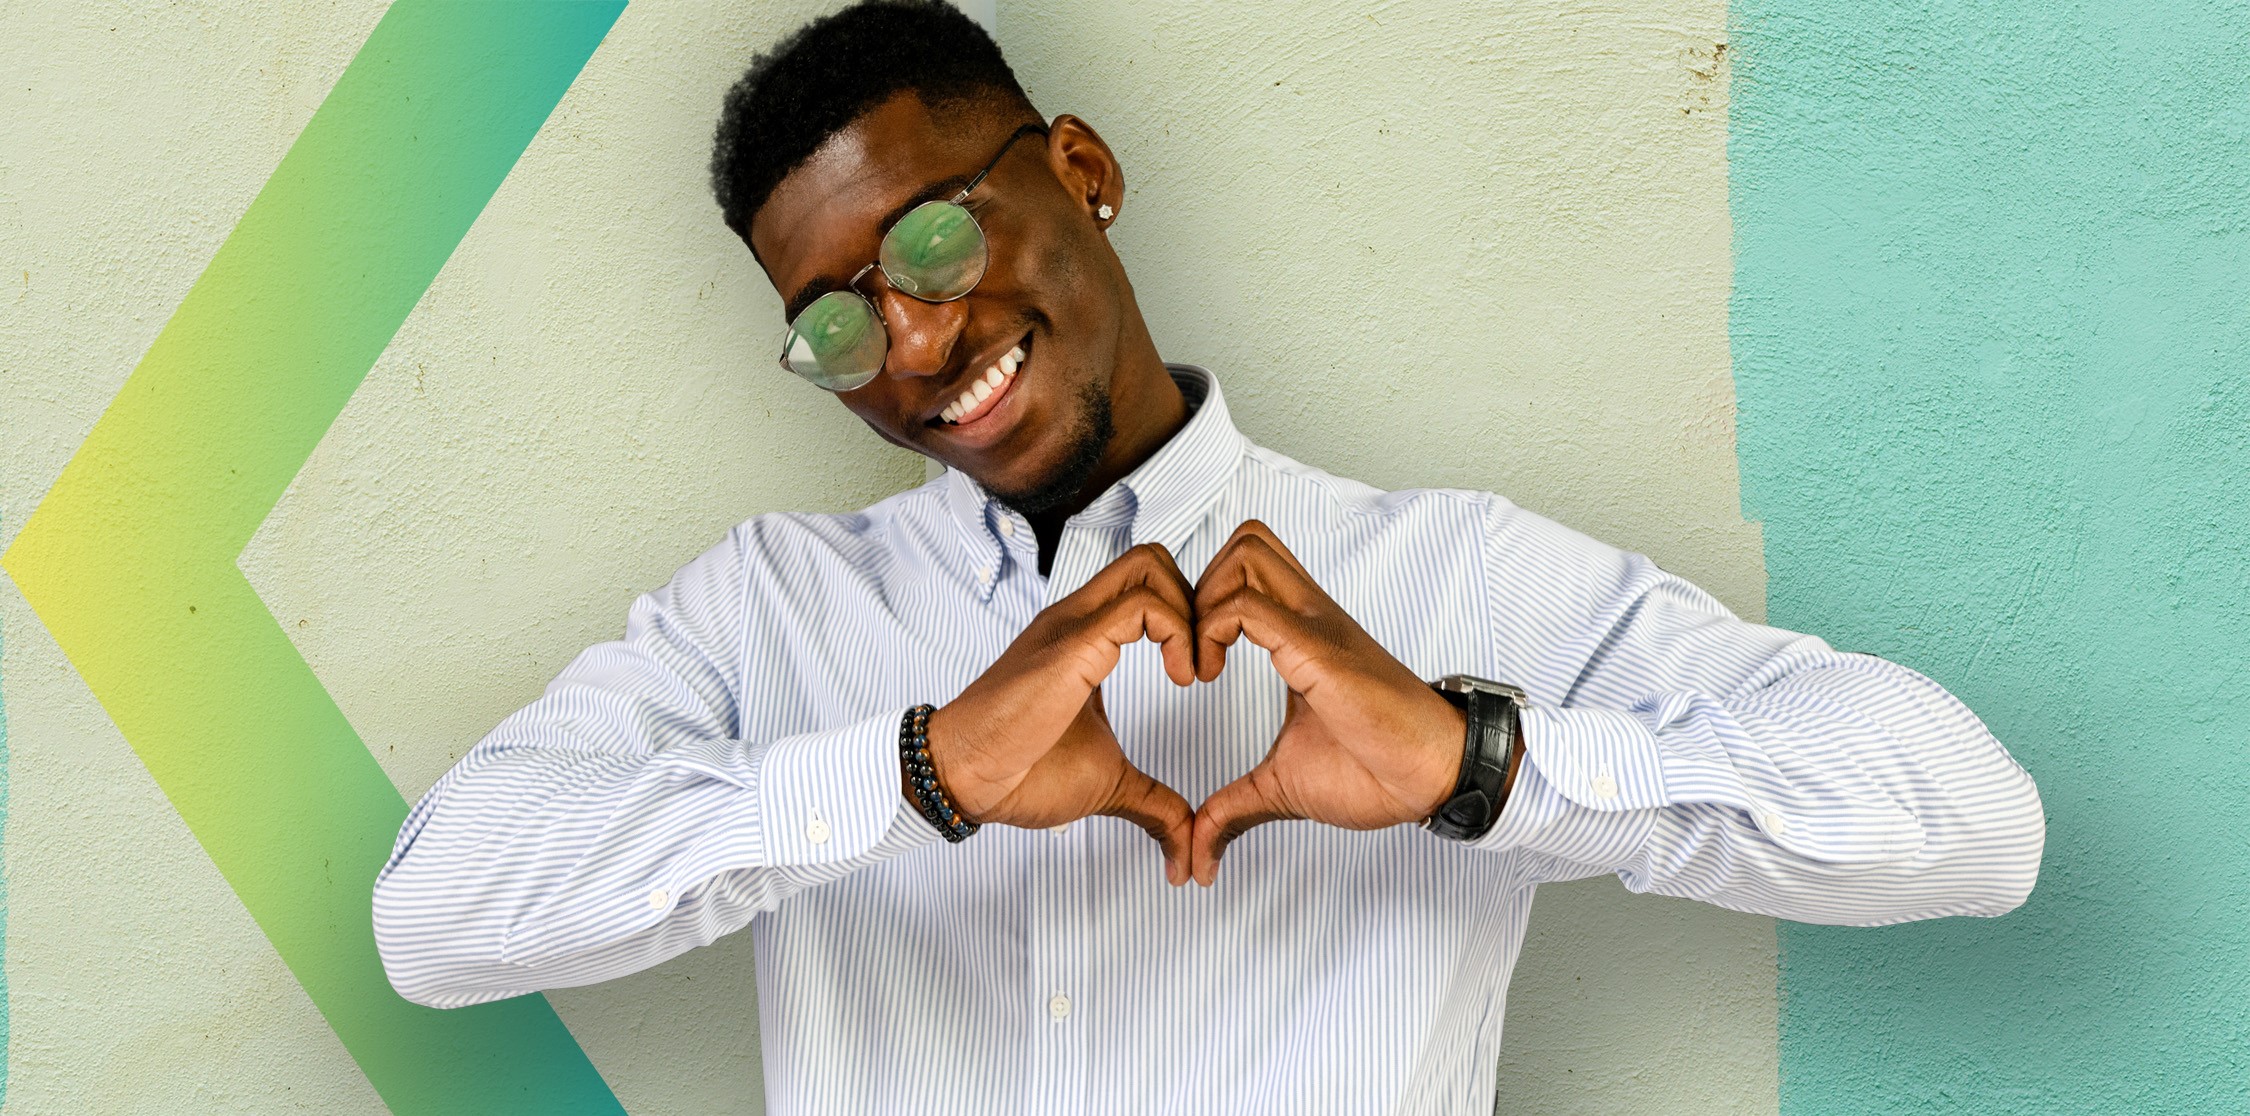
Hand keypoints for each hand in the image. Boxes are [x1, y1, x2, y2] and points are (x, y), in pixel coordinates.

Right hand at [924, 543, 1198, 884]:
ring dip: (1190, 614)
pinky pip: (1140, 606)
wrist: (962, 777)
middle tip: (1203, 662)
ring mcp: (1074, 625)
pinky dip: (1176, 633)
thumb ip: (1152, 802)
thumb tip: (1184, 842)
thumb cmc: (1019, 772)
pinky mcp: (1073, 646)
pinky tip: (1179, 679)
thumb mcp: (1107, 781)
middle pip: (1154, 558)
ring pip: (1151, 566)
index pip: (1148, 583)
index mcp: (1085, 636)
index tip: (1198, 672)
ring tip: (1190, 673)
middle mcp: (1078, 618)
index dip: (1188, 616)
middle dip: (1197, 601)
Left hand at [1188, 521, 1468, 885]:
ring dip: (1206, 601)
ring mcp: (1317, 627)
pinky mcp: (1319, 651)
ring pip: (1246, 554)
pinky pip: (1251, 607)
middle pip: (1245, 542)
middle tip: (1191, 653)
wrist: (1435, 776)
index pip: (1247, 569)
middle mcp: (1310, 617)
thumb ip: (1234, 807)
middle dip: (1201, 586)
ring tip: (1202, 664)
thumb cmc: (1377, 770)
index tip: (1190, 669)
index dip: (1204, 604)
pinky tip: (1211, 678)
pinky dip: (1214, 630)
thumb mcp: (1283, 786)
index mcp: (1302, 635)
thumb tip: (1200, 854)